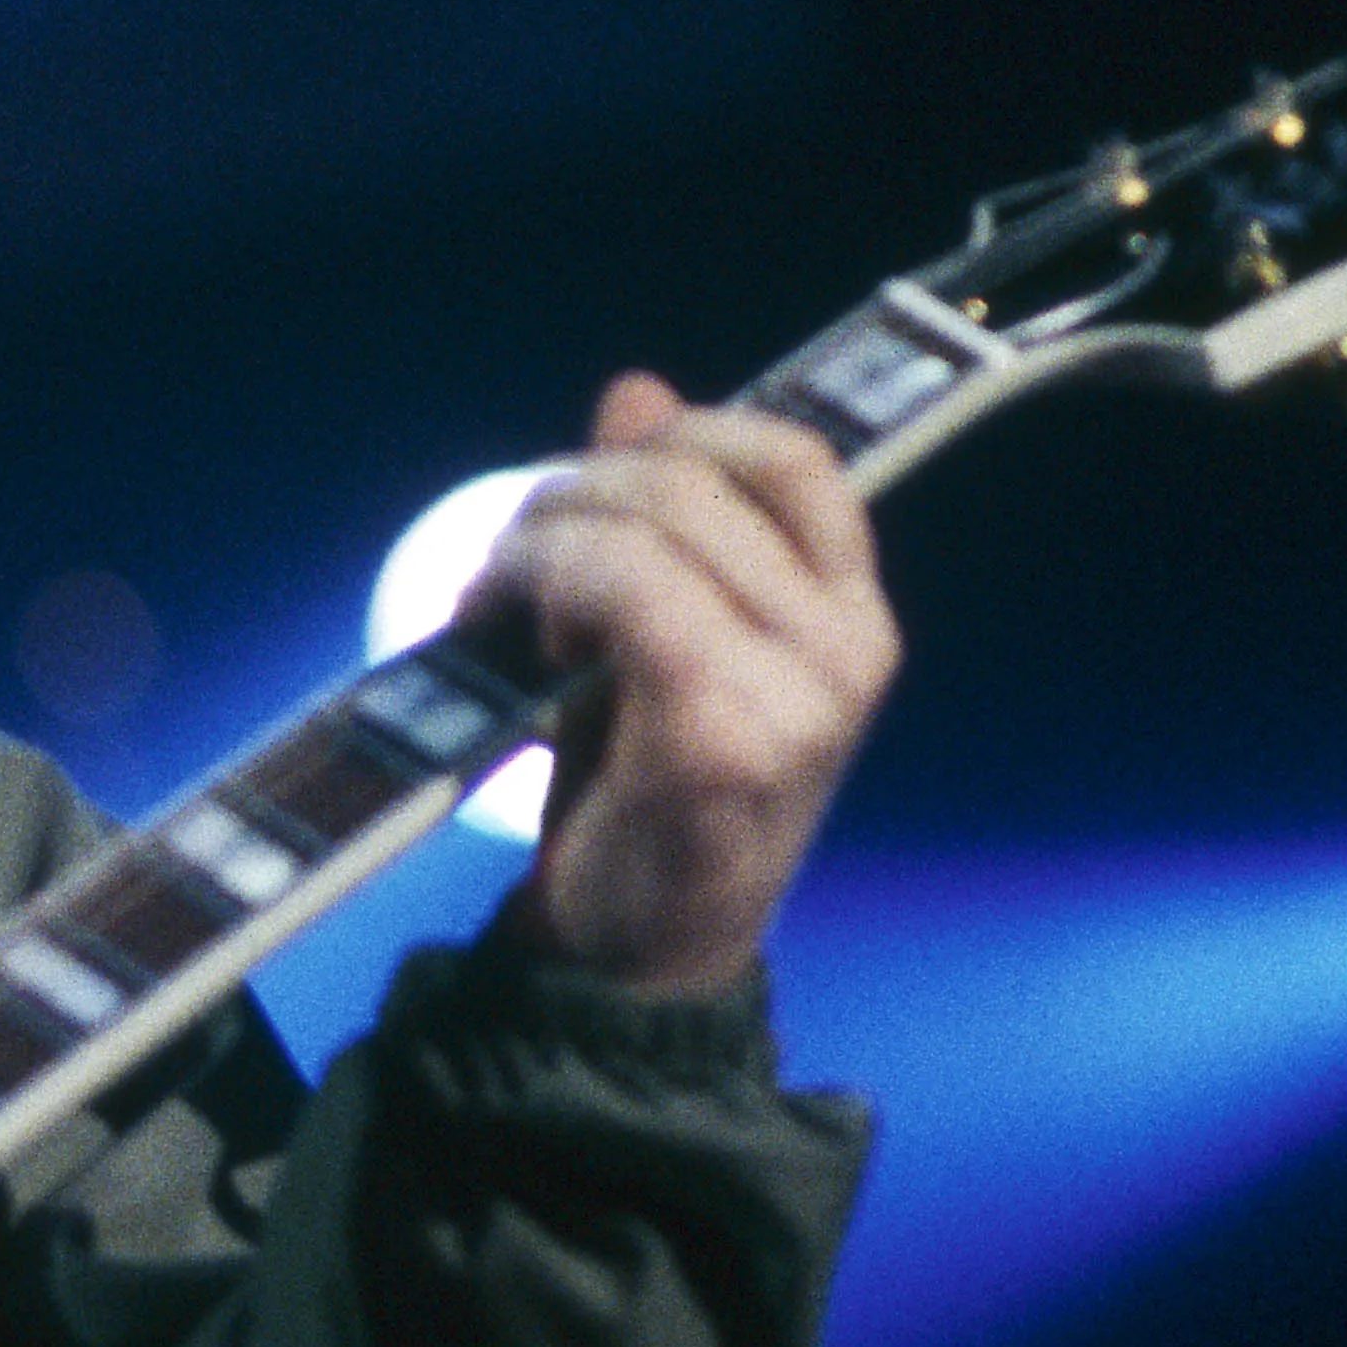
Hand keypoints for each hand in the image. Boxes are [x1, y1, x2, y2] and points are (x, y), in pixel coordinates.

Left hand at [480, 372, 898, 996]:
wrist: (634, 956)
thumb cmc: (642, 795)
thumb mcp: (661, 639)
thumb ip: (659, 521)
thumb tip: (636, 389)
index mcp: (850, 615)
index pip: (793, 458)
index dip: (683, 436)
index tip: (592, 485)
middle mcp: (847, 648)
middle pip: (693, 479)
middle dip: (570, 494)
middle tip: (505, 563)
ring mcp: (800, 696)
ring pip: (645, 526)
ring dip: (539, 543)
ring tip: (496, 604)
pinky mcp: (729, 737)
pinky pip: (624, 594)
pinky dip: (544, 590)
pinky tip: (516, 642)